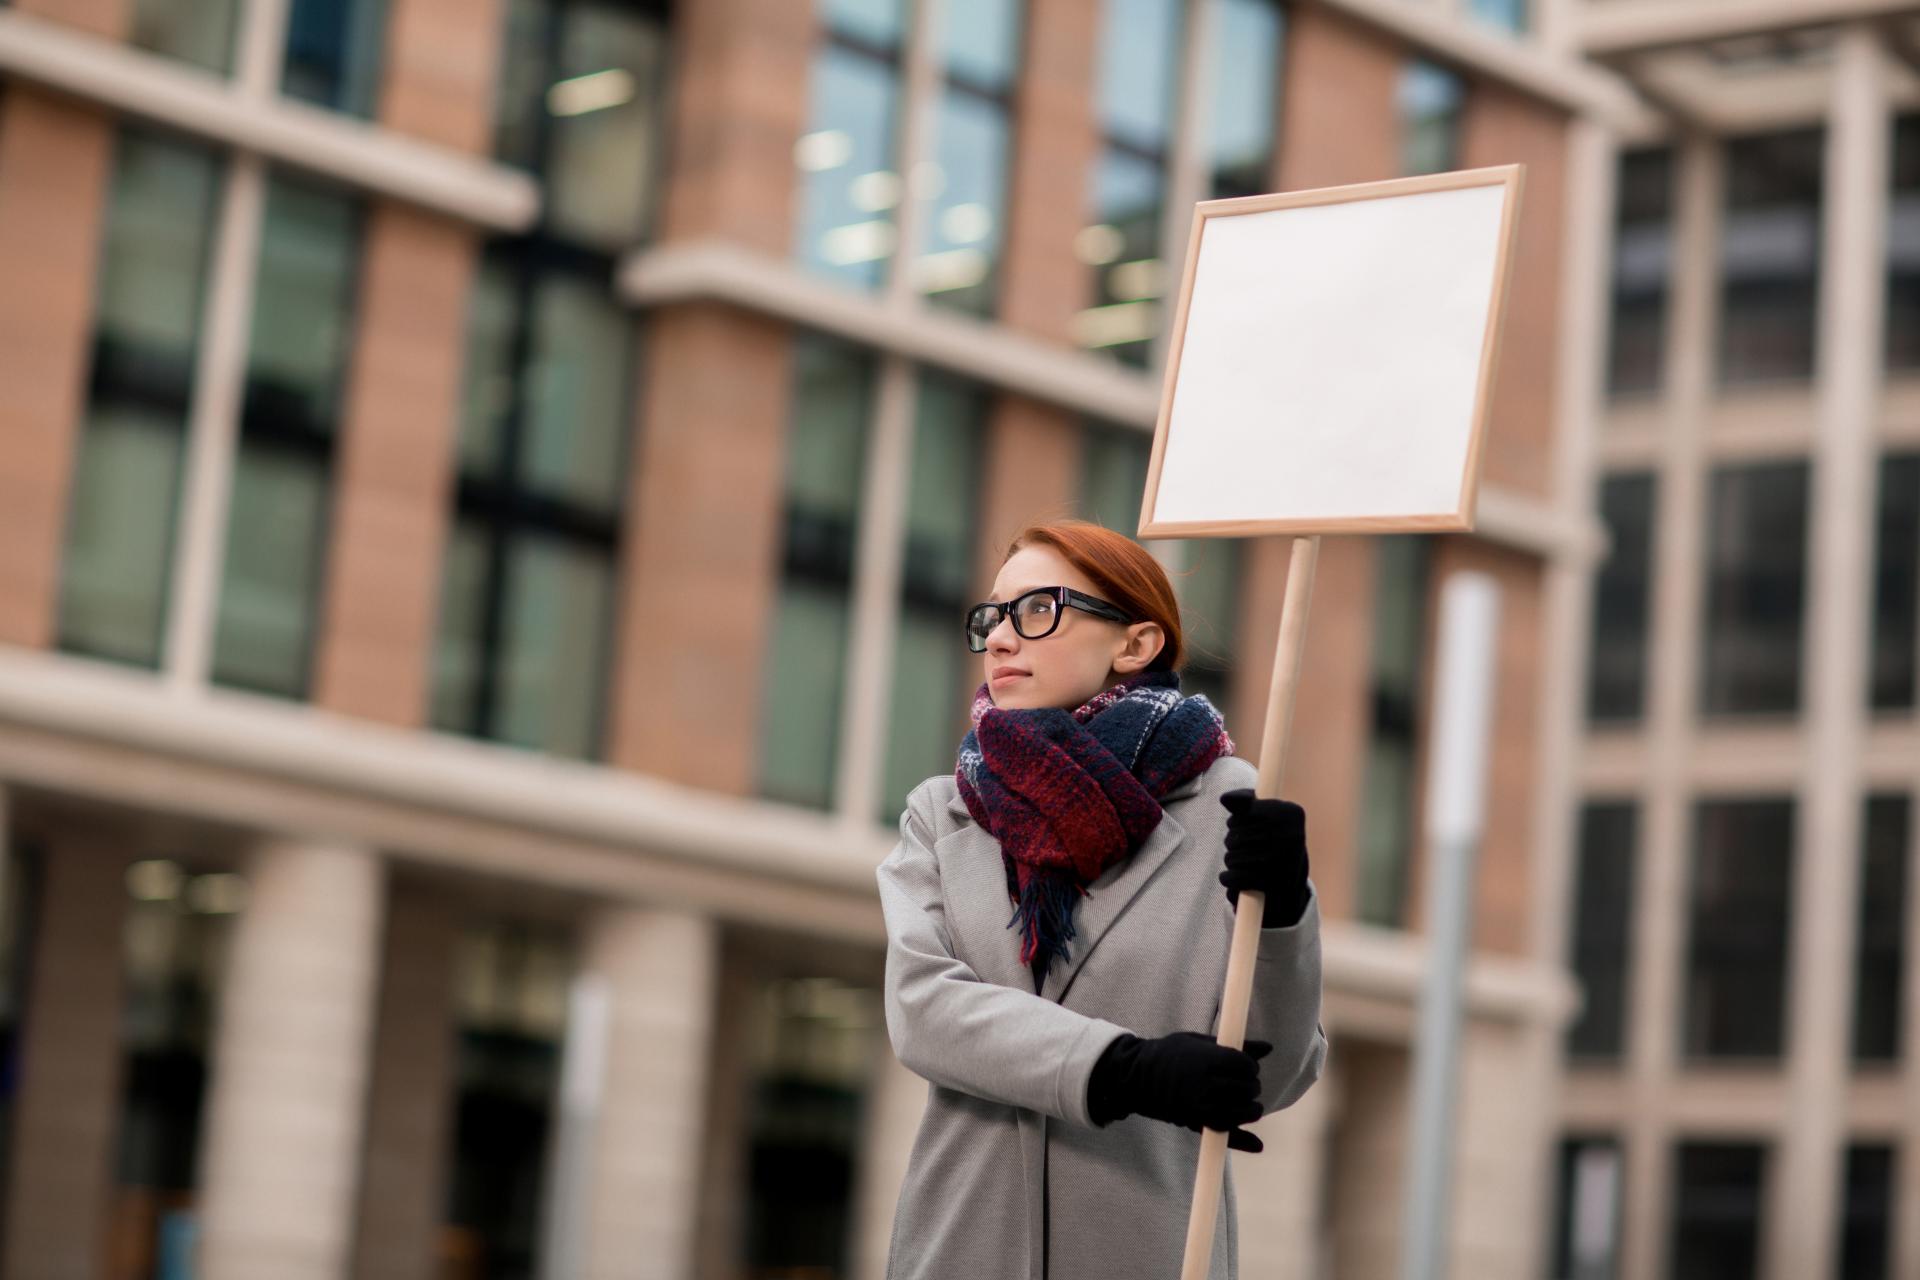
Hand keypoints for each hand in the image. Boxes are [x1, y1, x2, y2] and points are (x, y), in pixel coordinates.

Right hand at [1087, 1031, 1270, 1152]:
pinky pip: (1228, 1133)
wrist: (1139, 1078)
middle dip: (1251, 1084)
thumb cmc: (1172, 1054)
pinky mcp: (1196, 1122)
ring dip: (1252, 1108)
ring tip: (1246, 1102)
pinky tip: (1257, 1144)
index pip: (1245, 1065)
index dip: (1250, 1065)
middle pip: (1248, 1087)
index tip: (1243, 1064)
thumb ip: (1235, 1046)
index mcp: (1206, 1059)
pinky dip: (1244, 1139)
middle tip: (1241, 1081)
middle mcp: (1205, 1083)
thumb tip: (1269, 1048)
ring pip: (1244, 1111)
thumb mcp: (1200, 1042)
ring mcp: (1201, 1105)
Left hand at [1219, 789, 1310, 927]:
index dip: (1237, 821)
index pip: (1242, 813)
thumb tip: (1225, 798)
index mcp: (1292, 813)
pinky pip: (1233, 878)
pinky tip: (1234, 876)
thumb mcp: (1267, 812)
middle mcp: (1290, 836)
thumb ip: (1245, 800)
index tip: (1246, 826)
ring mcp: (1282, 863)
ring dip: (1231, 860)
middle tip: (1245, 846)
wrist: (1295, 878)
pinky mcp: (1272, 887)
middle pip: (1235, 835)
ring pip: (1231, 857)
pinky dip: (1228, 879)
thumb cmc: (1275, 838)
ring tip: (1244, 861)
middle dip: (1233, 841)